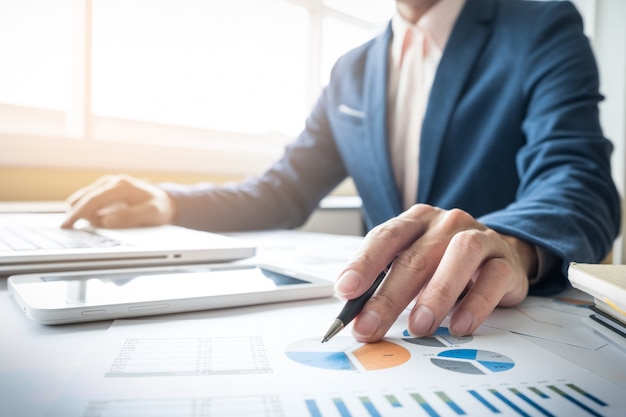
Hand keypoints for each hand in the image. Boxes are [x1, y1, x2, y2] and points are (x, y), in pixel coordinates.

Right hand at [61, 174, 175, 228]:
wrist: (166, 201)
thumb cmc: (160, 208)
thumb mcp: (152, 214)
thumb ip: (130, 217)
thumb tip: (107, 220)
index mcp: (121, 186)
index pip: (93, 200)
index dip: (78, 213)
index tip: (67, 225)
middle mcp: (112, 182)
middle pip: (85, 198)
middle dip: (79, 215)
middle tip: (83, 229)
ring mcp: (108, 184)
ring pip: (84, 199)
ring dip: (87, 214)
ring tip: (105, 223)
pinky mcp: (105, 189)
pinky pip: (89, 200)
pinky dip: (89, 211)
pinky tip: (101, 219)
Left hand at [334, 204, 535, 341]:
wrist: (501, 253)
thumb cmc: (445, 261)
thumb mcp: (413, 262)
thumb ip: (384, 280)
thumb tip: (353, 310)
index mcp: (416, 220)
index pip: (385, 237)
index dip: (363, 263)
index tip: (345, 290)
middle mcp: (446, 224)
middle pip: (414, 257)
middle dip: (388, 297)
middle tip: (370, 326)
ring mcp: (479, 238)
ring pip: (458, 257)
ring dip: (435, 294)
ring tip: (418, 327)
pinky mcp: (505, 261)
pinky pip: (493, 279)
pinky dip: (475, 304)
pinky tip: (460, 326)